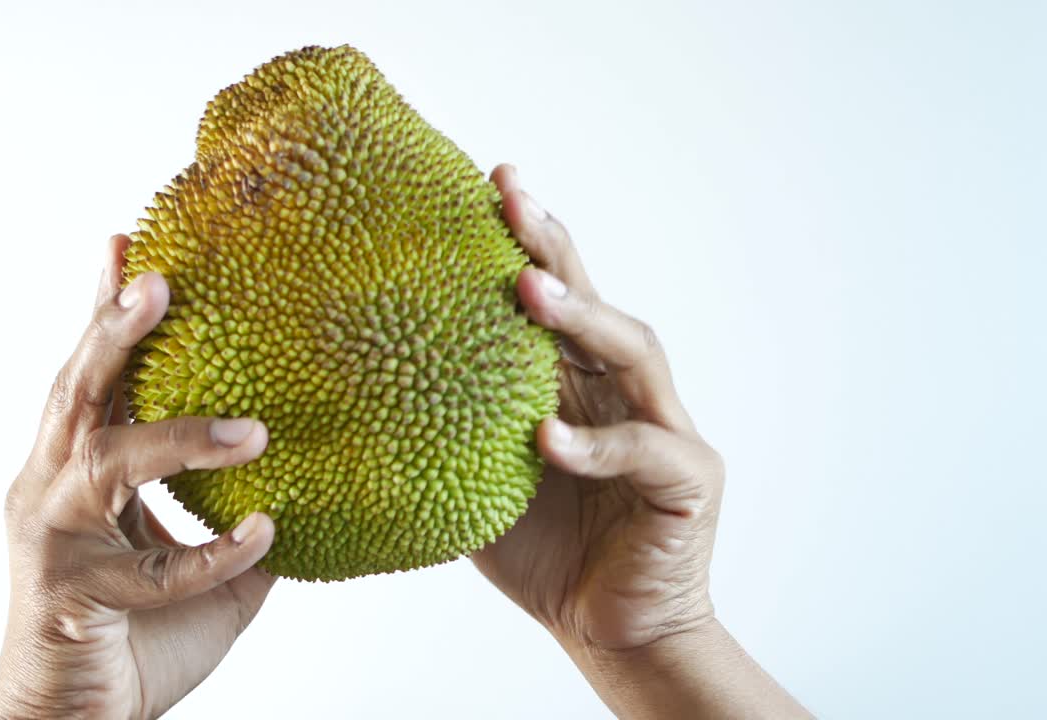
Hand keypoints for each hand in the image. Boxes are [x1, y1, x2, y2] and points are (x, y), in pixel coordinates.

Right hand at [0, 235, 275, 719]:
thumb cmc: (133, 635)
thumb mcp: (199, 566)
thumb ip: (238, 520)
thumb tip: (312, 490)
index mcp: (75, 467)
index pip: (92, 375)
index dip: (105, 310)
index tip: (129, 243)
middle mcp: (50, 487)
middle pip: (77, 391)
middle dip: (114, 330)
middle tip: (157, 275)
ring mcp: (54, 539)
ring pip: (105, 462)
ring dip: (179, 438)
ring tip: (250, 427)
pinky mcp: (72, 595)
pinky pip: (156, 569)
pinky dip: (213, 552)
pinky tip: (265, 535)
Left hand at [473, 165, 723, 652]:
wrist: (609, 631)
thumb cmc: (544, 552)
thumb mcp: (477, 485)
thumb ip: (447, 435)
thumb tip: (358, 400)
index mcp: (575, 386)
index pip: (553, 300)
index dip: (526, 242)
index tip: (487, 184)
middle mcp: (623, 393)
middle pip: (594, 303)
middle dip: (553, 247)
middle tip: (509, 197)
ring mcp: (664, 430)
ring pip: (633, 354)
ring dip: (582, 319)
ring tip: (529, 292)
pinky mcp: (688, 481)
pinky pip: (644, 452)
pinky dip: (597, 444)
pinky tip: (548, 438)